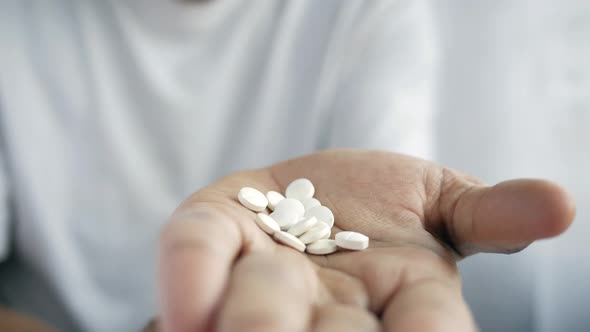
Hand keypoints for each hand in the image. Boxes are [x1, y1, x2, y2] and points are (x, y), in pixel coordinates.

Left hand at [157, 150, 574, 331]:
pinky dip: (189, 274)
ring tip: (222, 329)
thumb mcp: (444, 201)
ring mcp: (266, 275)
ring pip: (257, 309)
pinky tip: (182, 308)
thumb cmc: (387, 206)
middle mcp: (331, 305)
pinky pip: (196, 249)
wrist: (316, 190)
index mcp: (402, 299)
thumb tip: (558, 206)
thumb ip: (490, 214)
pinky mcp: (217, 230)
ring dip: (254, 320)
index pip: (423, 330)